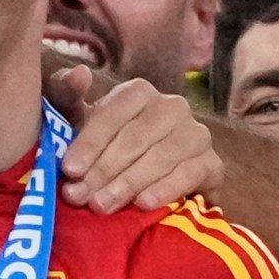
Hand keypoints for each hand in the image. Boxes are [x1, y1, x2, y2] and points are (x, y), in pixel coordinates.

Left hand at [54, 66, 215, 211]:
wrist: (147, 185)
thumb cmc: (105, 149)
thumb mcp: (78, 123)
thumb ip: (66, 96)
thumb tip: (79, 73)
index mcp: (138, 93)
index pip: (113, 114)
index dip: (89, 143)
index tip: (69, 170)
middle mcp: (171, 107)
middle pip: (136, 137)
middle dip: (104, 169)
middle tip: (80, 196)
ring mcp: (196, 134)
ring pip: (162, 155)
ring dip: (129, 182)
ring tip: (103, 205)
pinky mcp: (212, 164)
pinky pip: (190, 173)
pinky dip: (165, 188)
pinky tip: (143, 204)